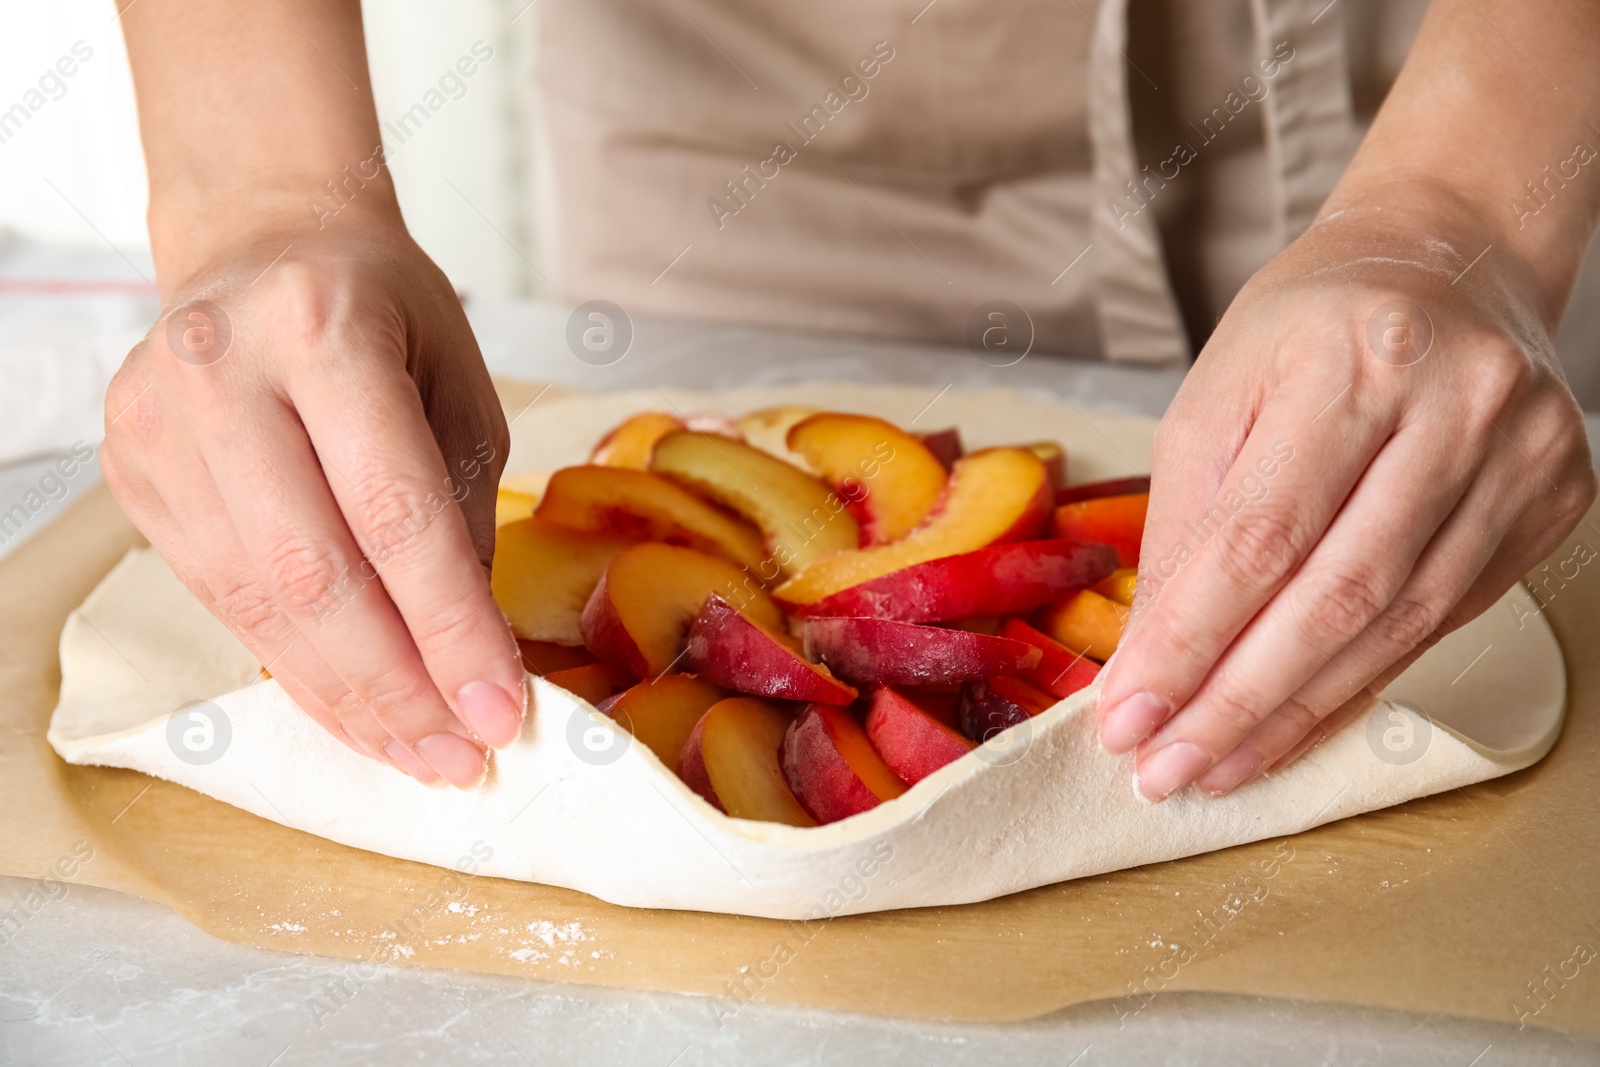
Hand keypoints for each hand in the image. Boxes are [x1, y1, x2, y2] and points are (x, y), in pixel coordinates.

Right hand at [102, 213, 524, 786]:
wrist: (264, 245)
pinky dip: (294, 667)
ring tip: (417, 751)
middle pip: (314, 573)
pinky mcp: (131, 471)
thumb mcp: (457, 392)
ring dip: (345, 697)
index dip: (450, 628)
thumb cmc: (383, 314)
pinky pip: (222, 600)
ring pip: (257, 603)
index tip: (502, 711)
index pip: (395, 512)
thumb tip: (472, 664)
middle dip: (396, 685)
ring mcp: (158, 424)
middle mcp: (223, 373)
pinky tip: (352, 710)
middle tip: (459, 754)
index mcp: (324, 328)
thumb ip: (462, 518)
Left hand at [1097, 182, 1595, 800]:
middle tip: (1167, 772)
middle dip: (1239, 702)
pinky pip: (1448, 619)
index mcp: (1353, 357)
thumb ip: (1183, 528)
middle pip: (1337, 594)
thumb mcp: (1215, 397)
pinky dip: (1362, 681)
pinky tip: (1297, 722)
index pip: (1260, 535)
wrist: (1444, 264)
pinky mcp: (1555, 497)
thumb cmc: (1309, 328)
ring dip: (1298, 713)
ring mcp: (1522, 454)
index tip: (1128, 718)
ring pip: (1401, 624)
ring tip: (1218, 766)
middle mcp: (1456, 403)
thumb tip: (1149, 662)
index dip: (1191, 643)